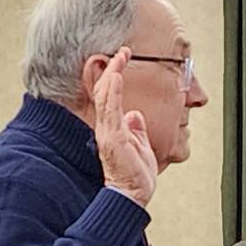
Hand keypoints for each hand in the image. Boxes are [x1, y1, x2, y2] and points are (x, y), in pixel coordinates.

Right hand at [93, 47, 157, 206]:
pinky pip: (111, 111)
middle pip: (105, 92)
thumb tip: (136, 115)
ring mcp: (107, 132)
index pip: (110, 97)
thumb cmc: (135, 174)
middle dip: (113, 70)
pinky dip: (112, 92)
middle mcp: (106, 127)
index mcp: (112, 128)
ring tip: (118, 58)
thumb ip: (136, 129)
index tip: (123, 59)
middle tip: (121, 51)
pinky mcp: (112, 138)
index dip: (115, 77)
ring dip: (112, 75)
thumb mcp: (140, 145)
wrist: (131, 194)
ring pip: (106, 98)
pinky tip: (114, 77)